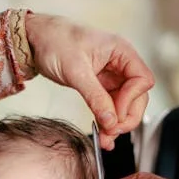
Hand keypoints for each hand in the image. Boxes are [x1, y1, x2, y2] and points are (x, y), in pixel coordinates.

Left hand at [25, 13, 153, 149]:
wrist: (37, 39)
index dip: (131, 100)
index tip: (114, 114)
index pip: (142, 80)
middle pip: (137, 96)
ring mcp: (111, 76)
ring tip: (105, 139)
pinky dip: (107, 121)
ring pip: (124, 105)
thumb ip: (95, 97)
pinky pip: (110, 106)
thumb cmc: (56, 41)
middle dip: (126, 117)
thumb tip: (111, 121)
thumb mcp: (76, 71)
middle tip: (111, 132)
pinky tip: (103, 134)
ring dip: (116, 123)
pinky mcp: (100, 86)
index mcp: (121, 52)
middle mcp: (120, 64)